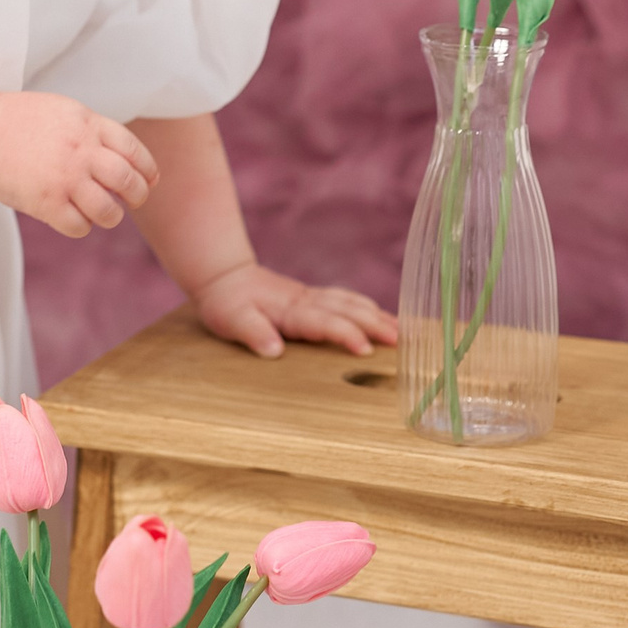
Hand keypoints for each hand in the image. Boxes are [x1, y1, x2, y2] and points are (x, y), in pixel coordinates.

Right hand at [0, 95, 158, 238]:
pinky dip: (82, 227)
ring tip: (105, 214)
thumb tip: (125, 157)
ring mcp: (64, 178)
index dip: (147, 170)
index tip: (149, 181)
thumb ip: (94, 130)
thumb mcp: (66, 111)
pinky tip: (74, 219)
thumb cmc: (21, 121)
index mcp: (89, 125)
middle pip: (127, 181)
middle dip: (137, 196)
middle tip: (132, 201)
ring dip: (112, 216)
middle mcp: (81, 151)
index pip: (134, 151)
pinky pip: (79, 227)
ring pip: (108, 211)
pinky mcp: (45, 202)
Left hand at [191, 263, 397, 361]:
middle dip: (377, 325)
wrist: (224, 277)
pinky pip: (346, 300)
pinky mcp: (313, 298)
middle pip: (349, 311)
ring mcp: (312, 297)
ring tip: (403, 332)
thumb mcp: (230, 319)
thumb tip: (274, 351)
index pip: (325, 322)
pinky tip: (381, 317)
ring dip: (378, 316)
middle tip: (403, 342)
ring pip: (352, 303)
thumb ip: (252, 333)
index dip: (346, 335)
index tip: (366, 350)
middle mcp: (307, 301)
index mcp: (291, 310)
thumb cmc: (227, 303)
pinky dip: (367, 308)